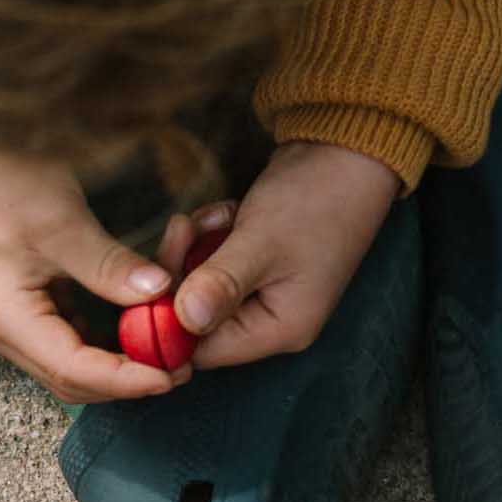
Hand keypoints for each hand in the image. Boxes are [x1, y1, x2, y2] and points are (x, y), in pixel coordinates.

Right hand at [0, 144, 179, 404]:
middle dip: (124, 380)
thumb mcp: (63, 223)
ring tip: (162, 352)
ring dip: (115, 366)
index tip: (172, 373)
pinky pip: (64, 345)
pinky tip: (131, 331)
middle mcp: (0, 333)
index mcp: (4, 317)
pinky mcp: (18, 314)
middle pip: (70, 380)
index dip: (124, 378)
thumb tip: (161, 293)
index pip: (72, 368)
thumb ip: (109, 265)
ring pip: (68, 368)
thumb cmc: (3, 185)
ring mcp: (6, 326)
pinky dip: (100, 346)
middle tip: (179, 366)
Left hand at [173, 138, 399, 369]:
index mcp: (281, 329)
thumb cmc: (316, 199)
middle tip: (182, 229)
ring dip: (195, 248)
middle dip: (182, 272)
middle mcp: (272, 319)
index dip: (169, 323)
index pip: (204, 351)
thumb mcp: (262, 242)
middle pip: (196, 319)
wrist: (348, 150)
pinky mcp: (255, 266)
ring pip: (199, 285)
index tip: (153, 281)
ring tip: (216, 217)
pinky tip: (228, 212)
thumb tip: (184, 321)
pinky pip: (212, 261)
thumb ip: (220, 284)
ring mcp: (264, 292)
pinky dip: (210, 236)